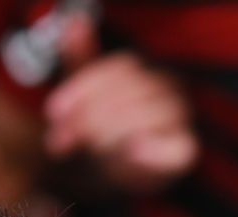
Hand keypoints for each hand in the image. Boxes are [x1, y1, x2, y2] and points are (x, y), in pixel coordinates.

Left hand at [45, 51, 198, 192]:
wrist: (114, 172)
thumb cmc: (101, 128)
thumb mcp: (84, 94)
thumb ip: (79, 59)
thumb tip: (75, 23)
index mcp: (144, 72)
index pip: (123, 67)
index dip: (86, 87)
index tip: (53, 112)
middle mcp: (168, 90)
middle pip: (135, 90)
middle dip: (92, 114)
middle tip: (62, 138)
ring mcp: (180, 120)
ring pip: (152, 115)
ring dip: (114, 132)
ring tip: (89, 148)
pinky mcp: (184, 151)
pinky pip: (178, 148)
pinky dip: (154, 151)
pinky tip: (128, 154)